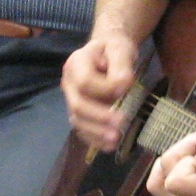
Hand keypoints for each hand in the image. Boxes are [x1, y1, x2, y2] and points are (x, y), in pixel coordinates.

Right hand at [63, 36, 138, 151]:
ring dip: (96, 132)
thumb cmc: (114, 49)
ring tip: (115, 139)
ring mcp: (72, 98)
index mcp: (76, 63)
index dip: (104, 89)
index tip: (126, 89)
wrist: (108, 51)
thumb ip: (121, 66)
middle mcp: (69, 82)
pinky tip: (110, 146)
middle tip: (121, 123)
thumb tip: (123, 86)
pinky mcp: (79, 112)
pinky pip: (82, 129)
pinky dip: (95, 139)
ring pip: (77, 120)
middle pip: (77, 104)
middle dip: (98, 117)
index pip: (85, 82)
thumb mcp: (121, 49)